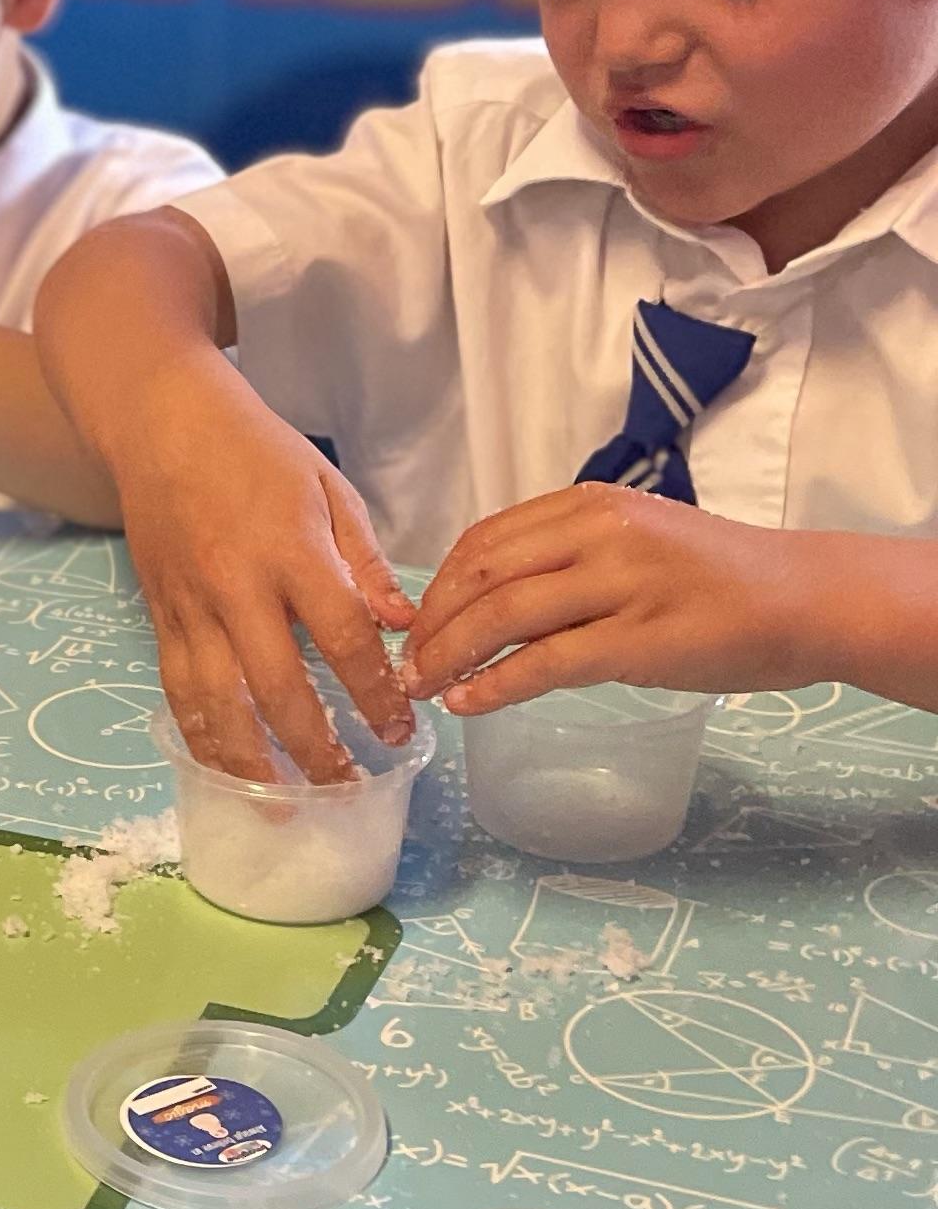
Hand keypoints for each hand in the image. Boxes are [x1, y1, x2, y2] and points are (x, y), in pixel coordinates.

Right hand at [114, 372, 417, 782]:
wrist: (160, 422)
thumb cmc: (256, 450)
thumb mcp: (329, 490)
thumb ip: (366, 563)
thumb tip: (406, 626)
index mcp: (290, 550)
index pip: (340, 639)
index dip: (374, 693)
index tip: (403, 732)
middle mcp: (234, 587)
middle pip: (275, 688)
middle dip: (315, 747)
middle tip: (347, 786)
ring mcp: (189, 606)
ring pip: (216, 702)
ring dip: (249, 761)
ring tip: (281, 804)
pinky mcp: (159, 616)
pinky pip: (177, 690)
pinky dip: (200, 735)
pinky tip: (224, 768)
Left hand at [408, 484, 813, 708]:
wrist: (803, 599)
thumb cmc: (716, 578)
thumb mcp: (633, 543)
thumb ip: (566, 559)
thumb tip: (486, 602)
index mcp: (589, 505)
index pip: (483, 541)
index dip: (435, 587)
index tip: (412, 626)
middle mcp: (599, 532)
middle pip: (480, 576)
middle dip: (430, 625)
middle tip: (406, 666)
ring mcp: (620, 582)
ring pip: (503, 616)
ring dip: (450, 655)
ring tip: (424, 689)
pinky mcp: (639, 638)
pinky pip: (544, 663)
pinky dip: (494, 685)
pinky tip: (468, 704)